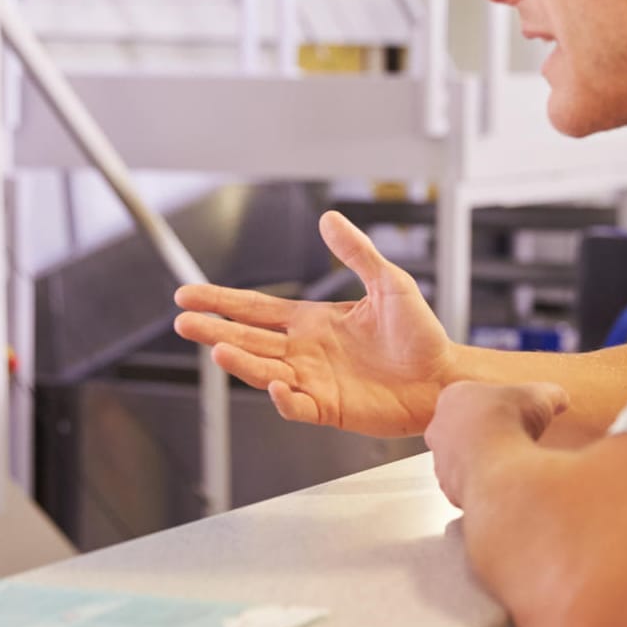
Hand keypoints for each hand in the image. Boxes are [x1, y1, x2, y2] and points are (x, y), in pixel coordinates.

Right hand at [174, 211, 454, 435]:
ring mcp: (313, 381)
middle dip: (214, 330)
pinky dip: (283, 398)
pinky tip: (275, 385)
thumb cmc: (420, 334)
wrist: (443, 377)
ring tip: (218, 348)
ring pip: (264, 371)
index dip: (222, 301)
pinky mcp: (329, 408)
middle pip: (248, 339)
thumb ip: (357, 253)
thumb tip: (329, 218)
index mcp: (312, 322)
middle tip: (183, 322)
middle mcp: (305, 352)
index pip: (256, 309)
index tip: (188, 294)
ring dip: (241, 361)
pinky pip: (297, 405)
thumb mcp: (388, 282)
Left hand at [425, 381, 567, 506]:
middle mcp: (439, 428)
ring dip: (481, 464)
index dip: (492, 408)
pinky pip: (466, 489)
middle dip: (483, 437)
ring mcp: (441, 461)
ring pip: (460, 462)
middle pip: (460, 431)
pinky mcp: (448, 490)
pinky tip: (503, 487)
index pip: (469, 400)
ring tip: (508, 467)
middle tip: (508, 442)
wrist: (498, 466)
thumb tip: (560, 398)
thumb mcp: (539, 397)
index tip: (508, 415)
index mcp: (454, 397)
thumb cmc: (508, 423)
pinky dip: (482, 488)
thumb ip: (549, 395)